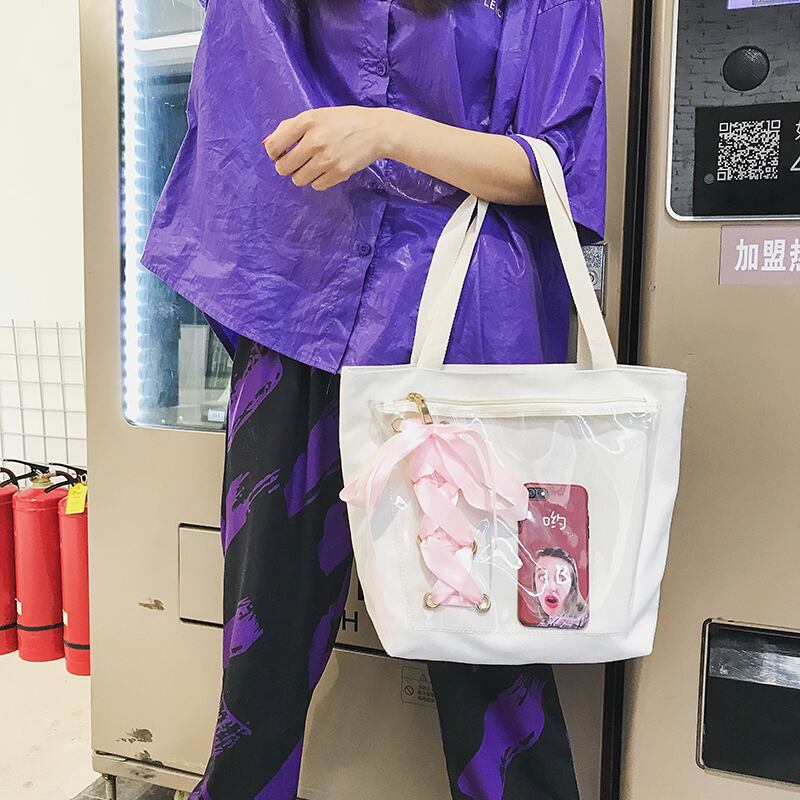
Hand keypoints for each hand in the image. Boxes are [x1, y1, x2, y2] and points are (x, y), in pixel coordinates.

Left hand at [263, 106, 391, 190]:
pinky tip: (326, 171)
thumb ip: (290, 127)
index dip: (274, 154)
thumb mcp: (316, 115)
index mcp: (306, 121)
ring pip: (298, 179)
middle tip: (297, 162)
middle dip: (287, 167)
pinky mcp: (339, 173)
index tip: (280, 154)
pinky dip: (318, 181)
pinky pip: (316, 186)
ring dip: (302, 175)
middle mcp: (314, 140)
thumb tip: (267, 145)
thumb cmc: (343, 121)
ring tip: (313, 166)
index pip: (274, 146)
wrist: (376, 131)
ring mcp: (327, 159)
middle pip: (284, 167)